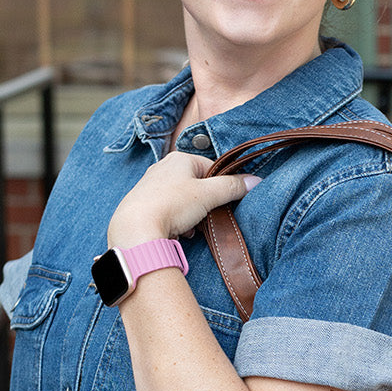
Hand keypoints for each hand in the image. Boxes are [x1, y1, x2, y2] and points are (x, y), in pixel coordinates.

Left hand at [107, 150, 257, 248]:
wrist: (136, 228)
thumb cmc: (171, 204)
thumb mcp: (208, 194)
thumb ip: (232, 187)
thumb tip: (255, 180)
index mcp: (178, 158)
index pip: (211, 167)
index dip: (222, 185)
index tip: (225, 200)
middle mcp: (162, 168)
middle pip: (197, 184)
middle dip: (206, 203)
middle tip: (208, 215)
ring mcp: (151, 186)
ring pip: (183, 199)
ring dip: (193, 214)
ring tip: (191, 226)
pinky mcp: (144, 204)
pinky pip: (169, 210)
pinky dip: (177, 220)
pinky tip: (178, 231)